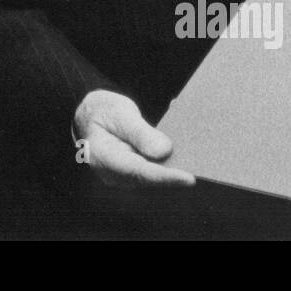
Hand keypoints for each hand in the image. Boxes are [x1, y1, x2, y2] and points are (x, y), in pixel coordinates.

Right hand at [73, 89, 194, 188]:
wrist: (88, 115)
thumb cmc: (102, 111)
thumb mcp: (119, 113)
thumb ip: (139, 132)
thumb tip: (164, 151)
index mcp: (103, 156)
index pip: (139, 171)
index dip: (165, 176)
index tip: (189, 178)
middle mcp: (111, 173)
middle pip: (148, 179)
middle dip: (175, 175)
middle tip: (202, 167)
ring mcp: (120, 177)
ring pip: (152, 179)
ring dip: (174, 171)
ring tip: (198, 161)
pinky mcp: (131, 174)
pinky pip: (151, 173)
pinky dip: (168, 167)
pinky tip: (185, 158)